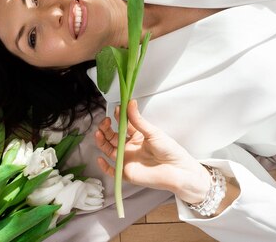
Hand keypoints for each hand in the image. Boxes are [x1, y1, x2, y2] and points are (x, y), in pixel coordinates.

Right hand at [95, 100, 210, 203]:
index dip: (118, 117)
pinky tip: (100, 159)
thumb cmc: (169, 150)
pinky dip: (104, 166)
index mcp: (137, 136)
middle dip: (106, 129)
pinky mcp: (126, 172)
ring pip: (109, 150)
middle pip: (112, 137)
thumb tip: (130, 103)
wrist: (177, 170)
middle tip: (105, 122)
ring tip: (99, 133)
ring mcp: (126, 159)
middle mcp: (129, 147)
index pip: (123, 125)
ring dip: (102, 142)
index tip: (116, 110)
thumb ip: (138, 120)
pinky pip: (112, 170)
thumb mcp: (153, 132)